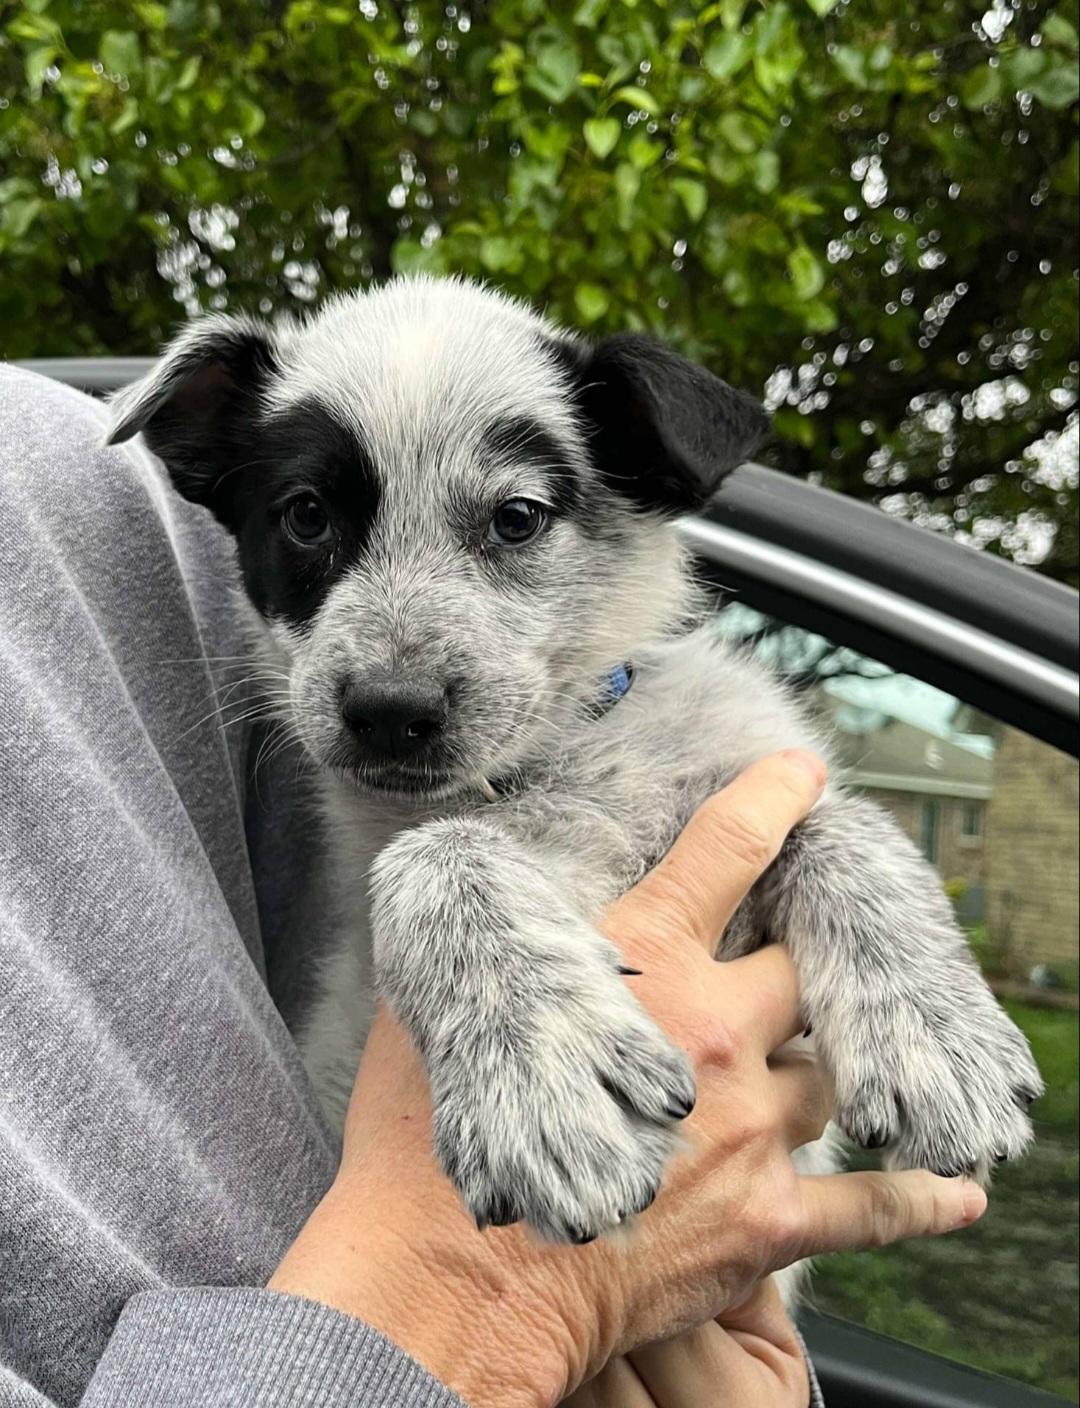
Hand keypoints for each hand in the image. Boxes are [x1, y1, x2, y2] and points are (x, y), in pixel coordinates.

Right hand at [269, 752, 986, 1407]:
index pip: (724, 850)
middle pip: (800, 968)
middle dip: (791, 972)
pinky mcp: (768, 1217)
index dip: (769, 800)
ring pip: (829, 1070)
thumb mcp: (456, 999)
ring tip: (800, 1081)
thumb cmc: (434, 1136)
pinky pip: (873, 1203)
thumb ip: (511, 943)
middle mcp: (713, 1028)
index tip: (804, 774)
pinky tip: (952, 1188)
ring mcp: (751, 1122)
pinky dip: (917, 1196)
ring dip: (818, 1072)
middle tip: (777, 982)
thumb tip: (511, 897)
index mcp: (641, 959)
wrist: (455, 1276)